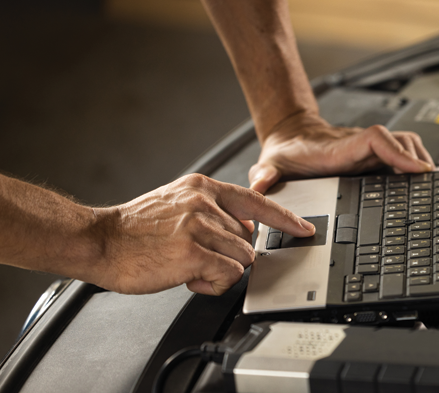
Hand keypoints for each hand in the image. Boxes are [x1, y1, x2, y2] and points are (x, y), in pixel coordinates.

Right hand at [88, 174, 313, 294]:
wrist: (99, 240)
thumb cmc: (135, 229)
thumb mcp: (177, 204)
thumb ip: (212, 211)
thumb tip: (244, 229)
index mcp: (203, 187)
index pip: (257, 201)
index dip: (285, 218)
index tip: (304, 228)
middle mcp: (204, 203)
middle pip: (248, 239)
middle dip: (229, 256)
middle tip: (197, 259)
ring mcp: (200, 226)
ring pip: (242, 258)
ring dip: (221, 272)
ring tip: (190, 268)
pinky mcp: (194, 252)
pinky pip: (228, 275)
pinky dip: (214, 284)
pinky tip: (190, 279)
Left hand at [248, 113, 434, 192]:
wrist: (290, 138)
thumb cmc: (286, 154)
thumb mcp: (270, 164)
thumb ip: (264, 175)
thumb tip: (259, 182)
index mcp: (340, 149)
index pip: (376, 139)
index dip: (398, 152)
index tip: (416, 169)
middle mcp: (360, 147)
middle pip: (400, 141)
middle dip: (418, 158)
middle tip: (431, 184)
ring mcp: (370, 151)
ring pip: (406, 144)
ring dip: (420, 159)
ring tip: (431, 184)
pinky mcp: (374, 156)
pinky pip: (402, 152)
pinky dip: (415, 162)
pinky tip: (421, 180)